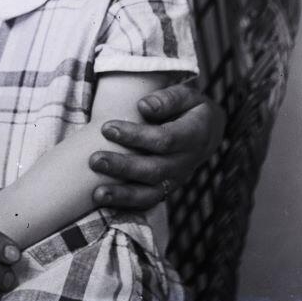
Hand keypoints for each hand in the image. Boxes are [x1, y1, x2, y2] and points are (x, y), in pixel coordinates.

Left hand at [89, 83, 224, 210]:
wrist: (207, 132)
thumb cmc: (189, 108)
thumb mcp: (186, 95)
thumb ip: (167, 99)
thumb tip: (144, 106)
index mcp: (194, 136)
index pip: (164, 139)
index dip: (135, 136)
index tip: (106, 128)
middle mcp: (186, 162)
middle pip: (154, 170)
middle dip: (123, 167)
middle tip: (94, 160)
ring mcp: (176, 179)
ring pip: (151, 193)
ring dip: (123, 195)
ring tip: (96, 194)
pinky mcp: (166, 189)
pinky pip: (148, 202)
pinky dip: (127, 205)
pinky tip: (105, 203)